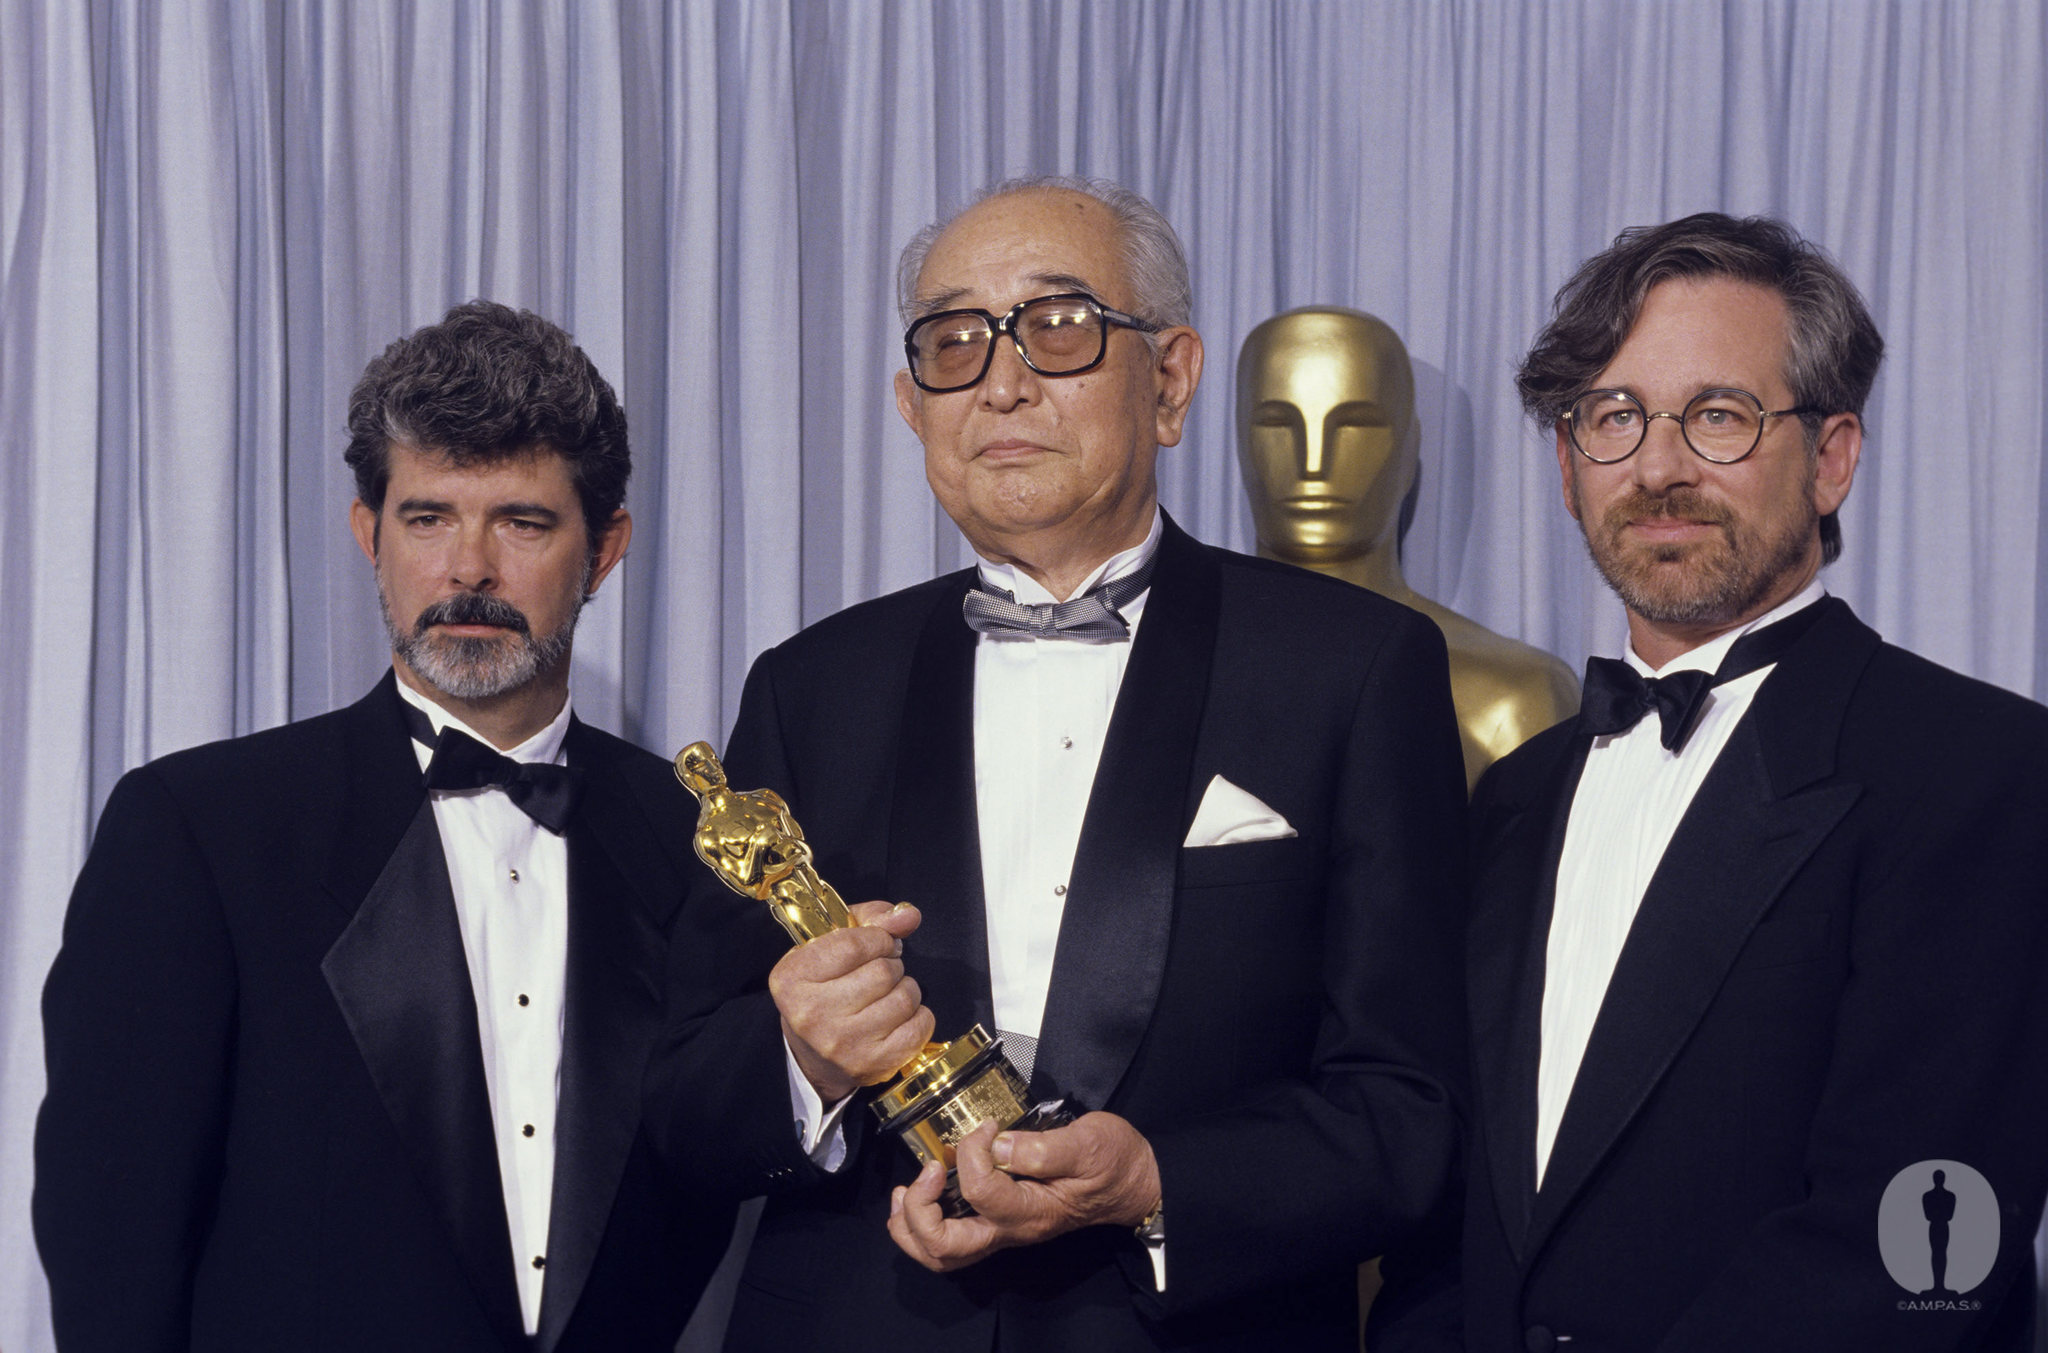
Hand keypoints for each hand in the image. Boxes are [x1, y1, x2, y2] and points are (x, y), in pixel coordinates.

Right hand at [772, 901, 934, 1102]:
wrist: (815, 1059)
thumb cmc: (824, 991)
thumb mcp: (829, 947)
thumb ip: (869, 920)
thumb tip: (908, 915)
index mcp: (793, 979)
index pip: (853, 944)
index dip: (878, 938)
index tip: (878, 943)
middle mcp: (813, 1014)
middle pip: (882, 971)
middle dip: (891, 965)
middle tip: (879, 974)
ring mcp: (844, 1044)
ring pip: (905, 996)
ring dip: (905, 990)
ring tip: (886, 996)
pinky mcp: (874, 1064)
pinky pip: (920, 1024)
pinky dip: (918, 1016)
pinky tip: (898, 1019)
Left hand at [886, 1113, 1160, 1271]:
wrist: (1135, 1184)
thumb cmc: (1115, 1161)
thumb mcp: (1090, 1143)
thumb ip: (1044, 1147)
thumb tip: (999, 1145)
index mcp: (1033, 1211)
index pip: (983, 1192)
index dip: (972, 1153)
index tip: (985, 1126)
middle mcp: (1012, 1230)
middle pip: (946, 1247)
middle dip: (919, 1211)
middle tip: (925, 1171)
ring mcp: (1003, 1231)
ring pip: (941, 1254)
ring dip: (910, 1227)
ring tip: (904, 1191)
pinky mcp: (999, 1222)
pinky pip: (950, 1240)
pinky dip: (922, 1224)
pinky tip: (918, 1194)